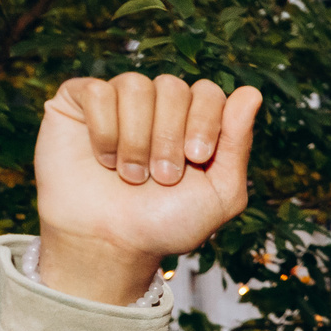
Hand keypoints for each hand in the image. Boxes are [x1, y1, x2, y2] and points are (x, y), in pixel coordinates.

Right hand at [34, 73, 262, 303]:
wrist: (110, 244)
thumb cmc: (165, 224)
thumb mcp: (220, 193)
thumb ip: (238, 143)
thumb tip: (252, 92)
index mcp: (194, 122)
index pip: (208, 91)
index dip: (205, 120)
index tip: (196, 157)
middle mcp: (157, 106)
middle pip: (172, 86)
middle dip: (169, 136)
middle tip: (163, 177)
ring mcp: (118, 102)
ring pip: (135, 85)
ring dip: (137, 138)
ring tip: (131, 175)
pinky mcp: (78, 104)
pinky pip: (96, 90)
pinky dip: (104, 129)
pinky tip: (104, 159)